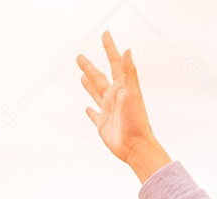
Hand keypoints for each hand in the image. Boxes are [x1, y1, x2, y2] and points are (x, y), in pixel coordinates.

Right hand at [77, 31, 170, 182]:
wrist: (136, 147)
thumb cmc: (137, 121)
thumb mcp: (132, 93)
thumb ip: (129, 72)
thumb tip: (128, 50)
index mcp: (121, 88)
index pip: (115, 63)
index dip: (109, 48)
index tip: (106, 34)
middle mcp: (114, 97)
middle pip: (99, 77)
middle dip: (90, 66)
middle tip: (79, 56)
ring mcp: (108, 111)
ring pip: (95, 93)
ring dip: (88, 84)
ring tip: (81, 75)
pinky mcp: (103, 125)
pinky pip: (94, 115)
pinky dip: (90, 111)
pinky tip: (87, 108)